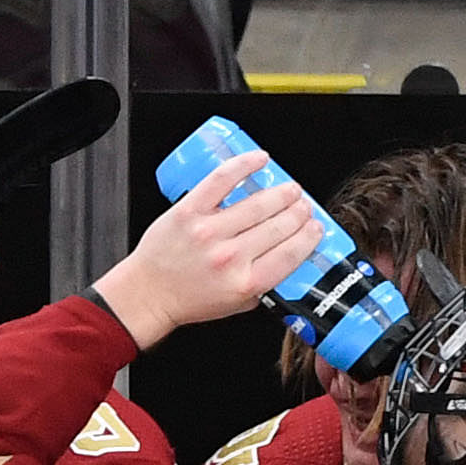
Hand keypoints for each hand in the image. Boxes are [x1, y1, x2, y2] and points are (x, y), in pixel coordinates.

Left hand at [93, 152, 320, 347]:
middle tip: (302, 206)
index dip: (309, 237)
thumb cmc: (190, 299)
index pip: (291, 254)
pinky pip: (221, 180)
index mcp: (245, 282)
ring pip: (258, 203)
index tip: (316, 227)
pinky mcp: (189, 212)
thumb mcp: (238, 304)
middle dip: (298, 212)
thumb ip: (266, 285)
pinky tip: (260, 160)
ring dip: (282, 192)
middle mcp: (229, 257)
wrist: (149, 293)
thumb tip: (293, 258)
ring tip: (290, 189)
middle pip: (279, 225)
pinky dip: (244, 165)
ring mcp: (209, 232)